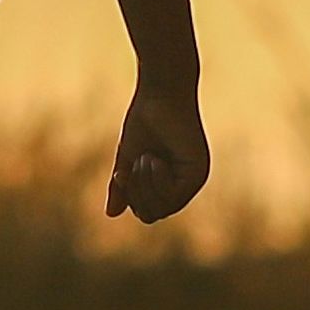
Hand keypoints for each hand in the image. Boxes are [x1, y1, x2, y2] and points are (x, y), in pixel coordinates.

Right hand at [104, 77, 208, 226]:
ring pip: (163, 208)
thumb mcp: (128, 157)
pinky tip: (154, 159)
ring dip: (145, 186)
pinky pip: (173, 196)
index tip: (119, 174)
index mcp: (170, 182)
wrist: (161, 94)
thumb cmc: (145, 121)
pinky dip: (157, 181)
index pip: (147, 210)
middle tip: (131, 167)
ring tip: (145, 158)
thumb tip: (111, 215)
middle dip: (136, 194)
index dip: (130, 198)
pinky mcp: (198, 173)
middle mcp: (185, 185)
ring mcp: (194, 180)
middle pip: (153, 214)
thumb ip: (123, 186)